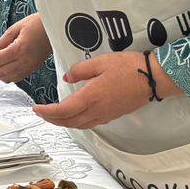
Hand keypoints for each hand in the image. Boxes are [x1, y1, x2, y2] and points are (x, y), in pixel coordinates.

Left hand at [0, 14, 50, 82]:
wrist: (57, 28)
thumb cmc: (38, 24)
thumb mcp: (15, 28)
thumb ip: (1, 43)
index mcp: (20, 49)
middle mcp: (25, 61)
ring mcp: (30, 67)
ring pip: (6, 78)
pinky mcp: (33, 69)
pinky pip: (15, 78)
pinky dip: (4, 76)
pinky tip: (0, 67)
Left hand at [31, 51, 181, 130]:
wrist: (154, 78)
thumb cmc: (129, 67)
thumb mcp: (100, 62)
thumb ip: (80, 70)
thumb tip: (67, 78)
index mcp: (90, 97)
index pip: (62, 111)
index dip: (46, 112)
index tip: (36, 108)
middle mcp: (96, 111)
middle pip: (68, 122)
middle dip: (51, 120)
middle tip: (41, 112)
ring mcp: (105, 115)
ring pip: (78, 125)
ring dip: (63, 123)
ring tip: (53, 115)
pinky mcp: (112, 116)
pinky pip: (89, 124)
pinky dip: (76, 122)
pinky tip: (74, 115)